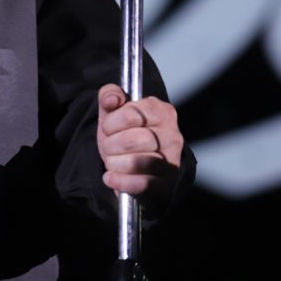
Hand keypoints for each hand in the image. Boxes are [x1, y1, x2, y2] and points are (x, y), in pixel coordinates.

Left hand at [96, 84, 184, 208]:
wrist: (134, 167)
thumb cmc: (124, 135)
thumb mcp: (113, 112)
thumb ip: (109, 96)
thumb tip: (112, 99)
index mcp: (161, 111)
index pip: (129, 115)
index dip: (110, 124)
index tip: (109, 128)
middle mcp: (172, 135)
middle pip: (130, 140)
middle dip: (110, 145)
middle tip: (110, 147)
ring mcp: (172, 161)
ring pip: (135, 163)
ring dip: (114, 163)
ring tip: (112, 161)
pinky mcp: (166, 183)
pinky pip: (139, 184)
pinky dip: (119, 181)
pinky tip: (111, 177)